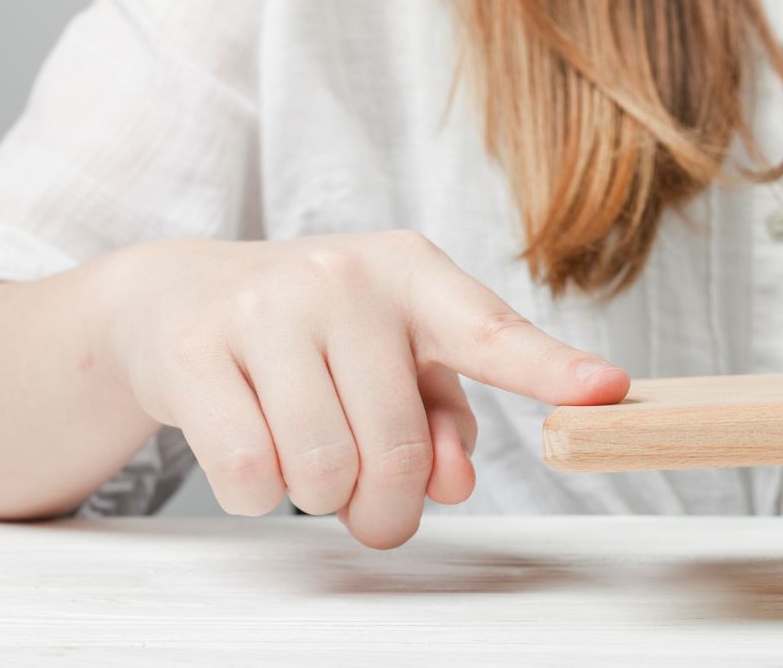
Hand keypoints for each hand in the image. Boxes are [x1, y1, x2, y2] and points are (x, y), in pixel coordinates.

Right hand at [95, 231, 627, 547]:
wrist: (175, 297)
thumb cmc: (312, 334)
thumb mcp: (391, 355)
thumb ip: (441, 416)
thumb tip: (455, 483)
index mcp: (411, 272)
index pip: (492, 332)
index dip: (552, 370)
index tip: (608, 391)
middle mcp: (342, 276)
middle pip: (397, 446)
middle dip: (388, 505)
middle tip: (375, 510)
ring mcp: (263, 307)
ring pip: (322, 469)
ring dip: (321, 498)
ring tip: (309, 462)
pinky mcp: (194, 352)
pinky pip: (250, 474)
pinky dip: (258, 494)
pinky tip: (255, 451)